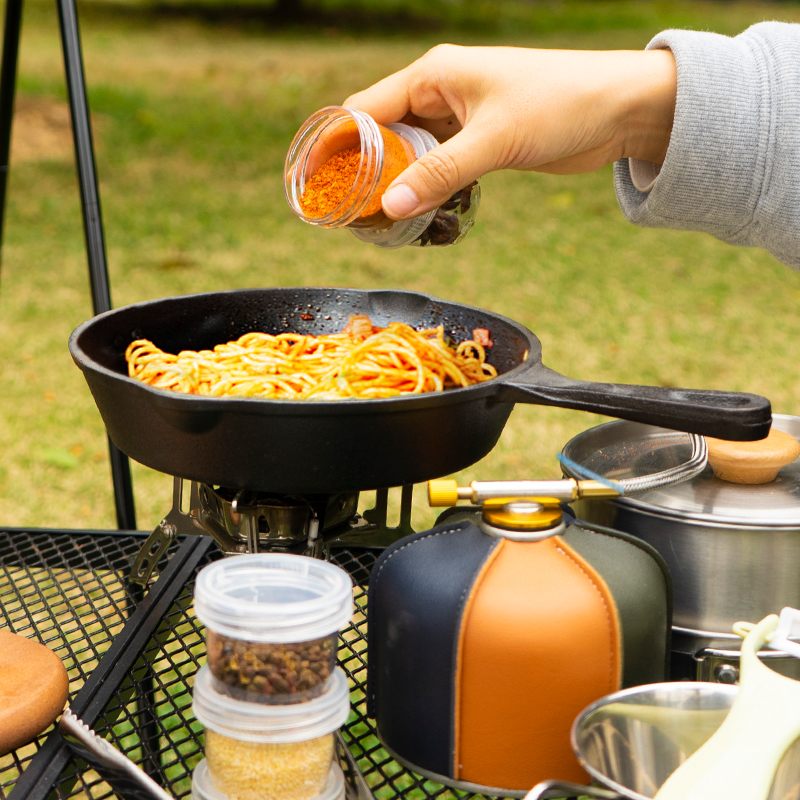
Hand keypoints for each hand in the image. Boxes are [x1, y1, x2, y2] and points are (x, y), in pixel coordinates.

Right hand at [344, 45, 676, 219]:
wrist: (620, 109)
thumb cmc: (560, 105)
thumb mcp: (494, 140)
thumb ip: (441, 173)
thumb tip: (390, 208)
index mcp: (434, 73)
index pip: (365, 110)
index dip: (336, 145)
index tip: (315, 181)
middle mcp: (440, 91)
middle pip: (382, 134)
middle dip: (362, 171)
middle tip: (344, 213)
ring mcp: (459, 117)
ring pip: (409, 153)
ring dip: (394, 183)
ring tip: (373, 220)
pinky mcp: (478, 141)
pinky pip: (437, 165)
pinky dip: (424, 187)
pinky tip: (415, 212)